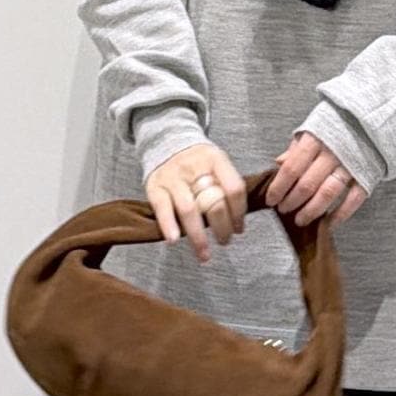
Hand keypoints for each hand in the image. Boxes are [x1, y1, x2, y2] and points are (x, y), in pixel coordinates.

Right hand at [144, 140, 246, 263]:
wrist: (166, 141)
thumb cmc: (198, 162)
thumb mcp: (217, 163)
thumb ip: (228, 185)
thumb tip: (240, 220)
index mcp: (216, 160)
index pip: (234, 189)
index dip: (239, 213)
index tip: (240, 229)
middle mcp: (194, 167)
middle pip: (214, 202)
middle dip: (222, 227)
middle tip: (225, 241)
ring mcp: (173, 177)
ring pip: (189, 209)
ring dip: (198, 236)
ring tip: (204, 254)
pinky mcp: (155, 186)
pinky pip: (162, 208)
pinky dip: (168, 225)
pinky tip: (174, 240)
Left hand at [264, 130, 368, 228]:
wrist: (372, 122)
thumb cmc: (337, 127)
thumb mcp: (313, 129)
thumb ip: (296, 148)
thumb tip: (278, 163)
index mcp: (316, 139)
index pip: (292, 168)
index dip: (279, 187)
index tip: (270, 199)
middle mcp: (333, 153)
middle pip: (307, 184)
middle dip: (292, 201)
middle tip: (283, 210)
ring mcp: (351, 166)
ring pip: (327, 194)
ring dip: (311, 211)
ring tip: (300, 220)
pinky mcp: (366, 177)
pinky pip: (352, 201)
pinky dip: (339, 215)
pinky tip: (327, 224)